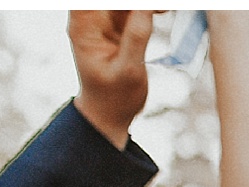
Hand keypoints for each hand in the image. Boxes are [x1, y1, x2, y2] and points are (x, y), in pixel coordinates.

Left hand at [68, 11, 154, 149]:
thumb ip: (137, 38)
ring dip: (144, 6)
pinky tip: (163, 12)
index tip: (143, 7)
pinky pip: (133, 8)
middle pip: (111, 1)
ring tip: (164, 11)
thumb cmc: (114, 97)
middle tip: (161, 9)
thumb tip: (146, 7)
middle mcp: (90, 19)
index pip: (94, 1)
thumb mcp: (128, 71)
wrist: (109, 113)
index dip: (121, 1)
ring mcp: (104, 21)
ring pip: (124, 3)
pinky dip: (147, 9)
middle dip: (136, 3)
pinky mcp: (118, 25)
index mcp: (83, 27)